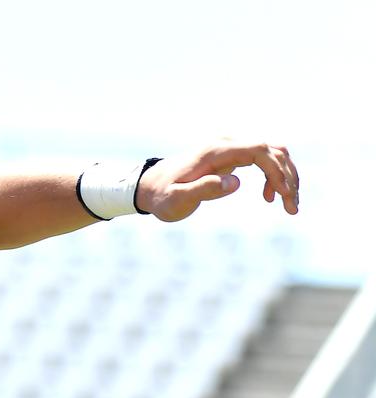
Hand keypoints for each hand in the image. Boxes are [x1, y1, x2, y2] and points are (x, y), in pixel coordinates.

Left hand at [136, 140, 299, 219]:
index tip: (283, 195)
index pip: (259, 150)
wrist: (151, 187)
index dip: (276, 170)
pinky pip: (263, 159)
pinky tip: (269, 197)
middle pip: (272, 150)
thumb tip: (235, 182)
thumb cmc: (162, 196)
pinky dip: (274, 175)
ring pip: (273, 153)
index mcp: (215, 151)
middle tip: (292, 207)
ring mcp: (231, 147)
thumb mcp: (177, 199)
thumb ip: (203, 189)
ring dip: (286, 176)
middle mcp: (226, 143)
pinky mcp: (232, 155)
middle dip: (288, 177)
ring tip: (290, 205)